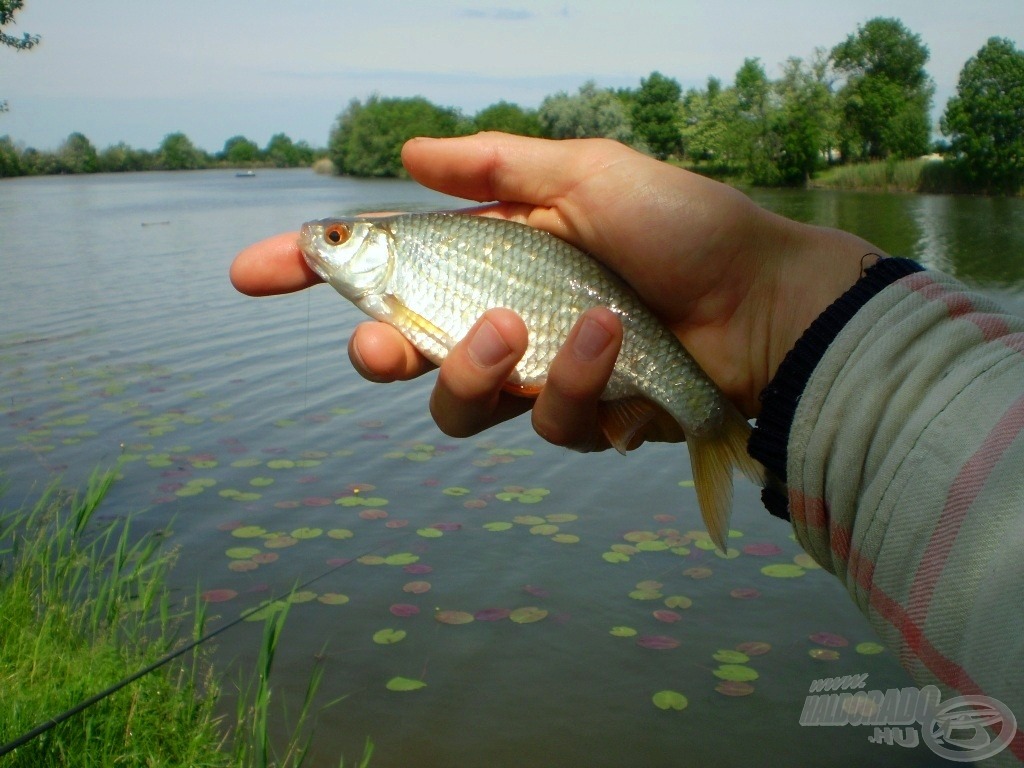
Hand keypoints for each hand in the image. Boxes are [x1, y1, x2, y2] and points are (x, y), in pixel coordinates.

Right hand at [231, 132, 881, 447]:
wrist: (767, 301)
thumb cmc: (685, 227)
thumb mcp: (587, 172)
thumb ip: (495, 166)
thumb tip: (407, 155)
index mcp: (493, 255)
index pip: (387, 267)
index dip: (315, 273)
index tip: (250, 275)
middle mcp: (506, 317)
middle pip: (405, 356)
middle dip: (383, 356)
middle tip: (382, 349)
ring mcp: (542, 375)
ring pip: (463, 405)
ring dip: (485, 370)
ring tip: (534, 329)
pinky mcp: (584, 418)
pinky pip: (546, 421)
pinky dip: (573, 382)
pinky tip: (613, 345)